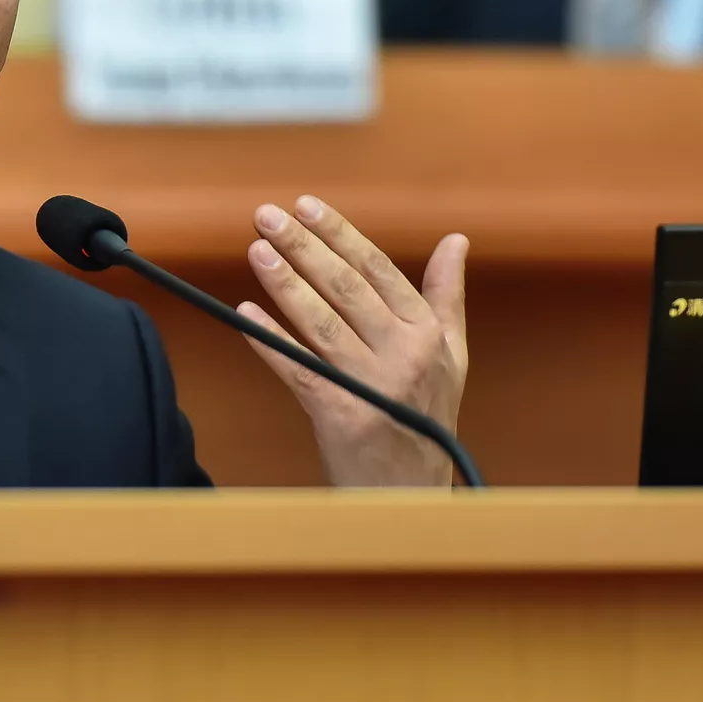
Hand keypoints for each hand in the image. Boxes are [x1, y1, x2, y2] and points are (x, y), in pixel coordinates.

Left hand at [237, 195, 467, 486]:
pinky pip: (299, 369)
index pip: (378, 269)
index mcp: (428, 334)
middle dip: (304, 247)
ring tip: (257, 250)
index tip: (306, 205)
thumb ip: (446, 296)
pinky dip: (271, 339)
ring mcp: (374, 385)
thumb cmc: (425, 418)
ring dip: (286, 283)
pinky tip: (245, 312)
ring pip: (322, 322)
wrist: (411, 496)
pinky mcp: (342, 415)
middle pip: (345, 288)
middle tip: (267, 216)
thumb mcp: (451, 356)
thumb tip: (457, 240)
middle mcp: (406, 354)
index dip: (340, 234)